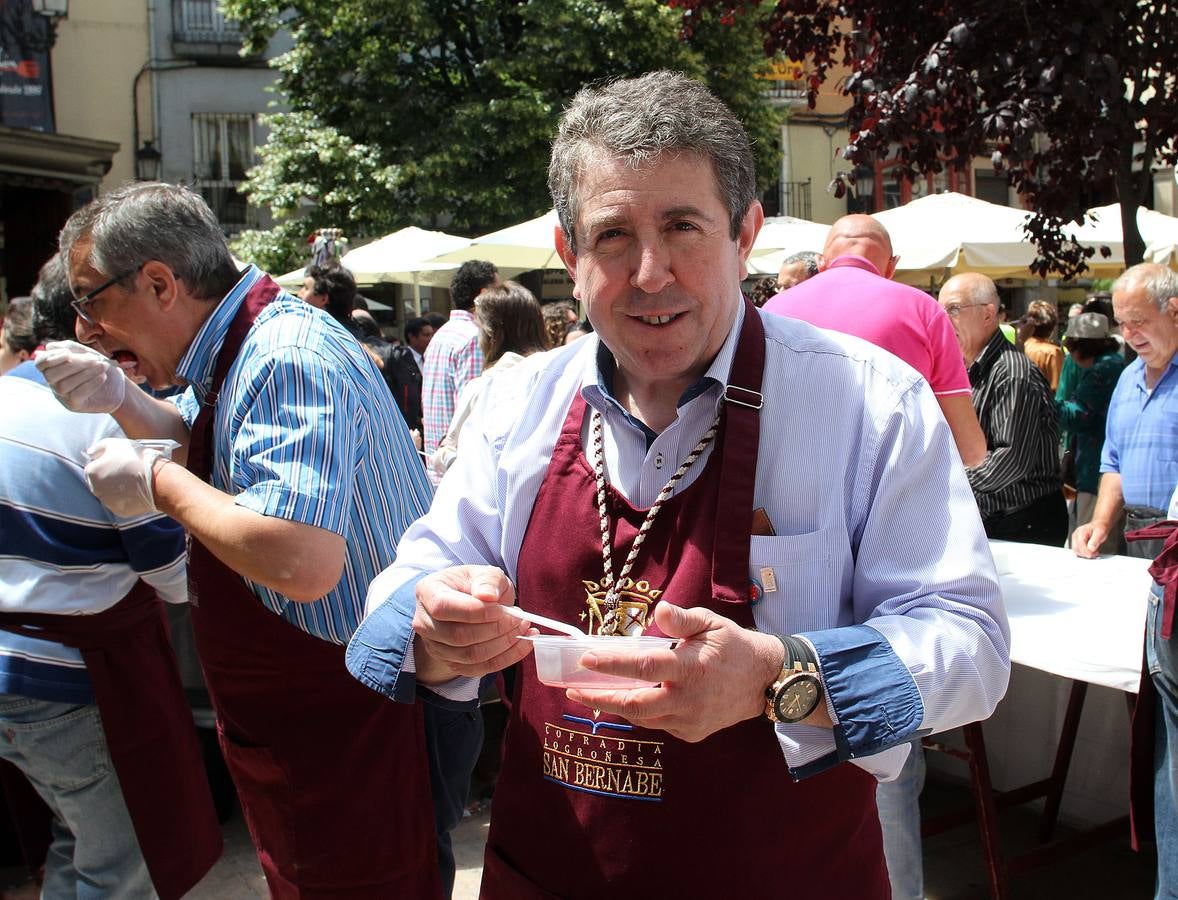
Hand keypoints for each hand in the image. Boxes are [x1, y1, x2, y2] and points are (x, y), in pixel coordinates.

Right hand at [34, 341, 130, 412]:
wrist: (120, 387)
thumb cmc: (100, 368)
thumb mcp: (87, 354)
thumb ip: (71, 348)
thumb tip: (49, 347)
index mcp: (55, 369)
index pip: (40, 364)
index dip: (51, 357)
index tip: (69, 352)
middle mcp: (54, 384)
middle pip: (50, 375)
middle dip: (72, 364)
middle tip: (94, 359)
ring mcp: (63, 397)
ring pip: (63, 386)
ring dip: (85, 373)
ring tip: (103, 366)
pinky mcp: (74, 406)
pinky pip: (75, 395)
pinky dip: (90, 384)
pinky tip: (103, 377)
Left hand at [84, 438, 162, 517]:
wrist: (158, 480)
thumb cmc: (137, 460)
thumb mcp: (116, 444)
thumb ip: (99, 447)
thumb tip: (90, 452)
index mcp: (91, 472)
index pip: (93, 466)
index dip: (106, 462)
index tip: (119, 461)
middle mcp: (95, 489)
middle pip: (99, 481)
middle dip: (110, 476)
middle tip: (127, 470)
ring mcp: (107, 502)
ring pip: (109, 492)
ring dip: (118, 487)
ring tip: (134, 480)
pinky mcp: (120, 511)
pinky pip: (120, 502)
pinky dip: (126, 497)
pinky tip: (137, 490)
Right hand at [412, 566, 532, 681]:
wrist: (471, 603)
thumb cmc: (476, 585)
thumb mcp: (485, 573)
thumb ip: (488, 580)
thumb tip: (488, 596)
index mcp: (428, 592)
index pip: (443, 607)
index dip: (474, 611)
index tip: (502, 609)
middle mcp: (425, 622)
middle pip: (457, 635)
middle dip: (495, 629)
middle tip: (520, 619)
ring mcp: (435, 646)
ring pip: (470, 656)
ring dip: (503, 644)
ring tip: (523, 628)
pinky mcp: (451, 663)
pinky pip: (479, 669)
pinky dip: (506, 658)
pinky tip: (523, 644)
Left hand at [565, 603, 783, 742]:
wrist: (763, 682)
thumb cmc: (732, 646)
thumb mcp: (711, 624)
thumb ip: (683, 619)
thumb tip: (660, 609)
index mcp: (691, 669)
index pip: (644, 666)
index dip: (613, 663)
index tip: (586, 658)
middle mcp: (688, 699)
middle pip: (636, 705)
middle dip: (600, 698)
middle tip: (574, 689)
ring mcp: (690, 720)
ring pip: (643, 718)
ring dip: (615, 706)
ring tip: (590, 693)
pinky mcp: (691, 733)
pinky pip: (658, 724)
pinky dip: (639, 712)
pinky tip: (626, 699)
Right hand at [1071, 521, 1106, 557]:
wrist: (1098, 525)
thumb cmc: (1099, 528)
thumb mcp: (1100, 533)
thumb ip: (1095, 540)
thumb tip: (1091, 548)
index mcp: (1081, 532)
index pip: (1080, 544)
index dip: (1087, 551)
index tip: (1094, 553)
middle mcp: (1076, 535)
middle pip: (1077, 548)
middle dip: (1086, 553)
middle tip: (1095, 553)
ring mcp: (1075, 539)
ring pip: (1076, 551)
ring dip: (1085, 554)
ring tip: (1093, 552)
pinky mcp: (1076, 542)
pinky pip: (1077, 550)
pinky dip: (1083, 553)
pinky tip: (1089, 552)